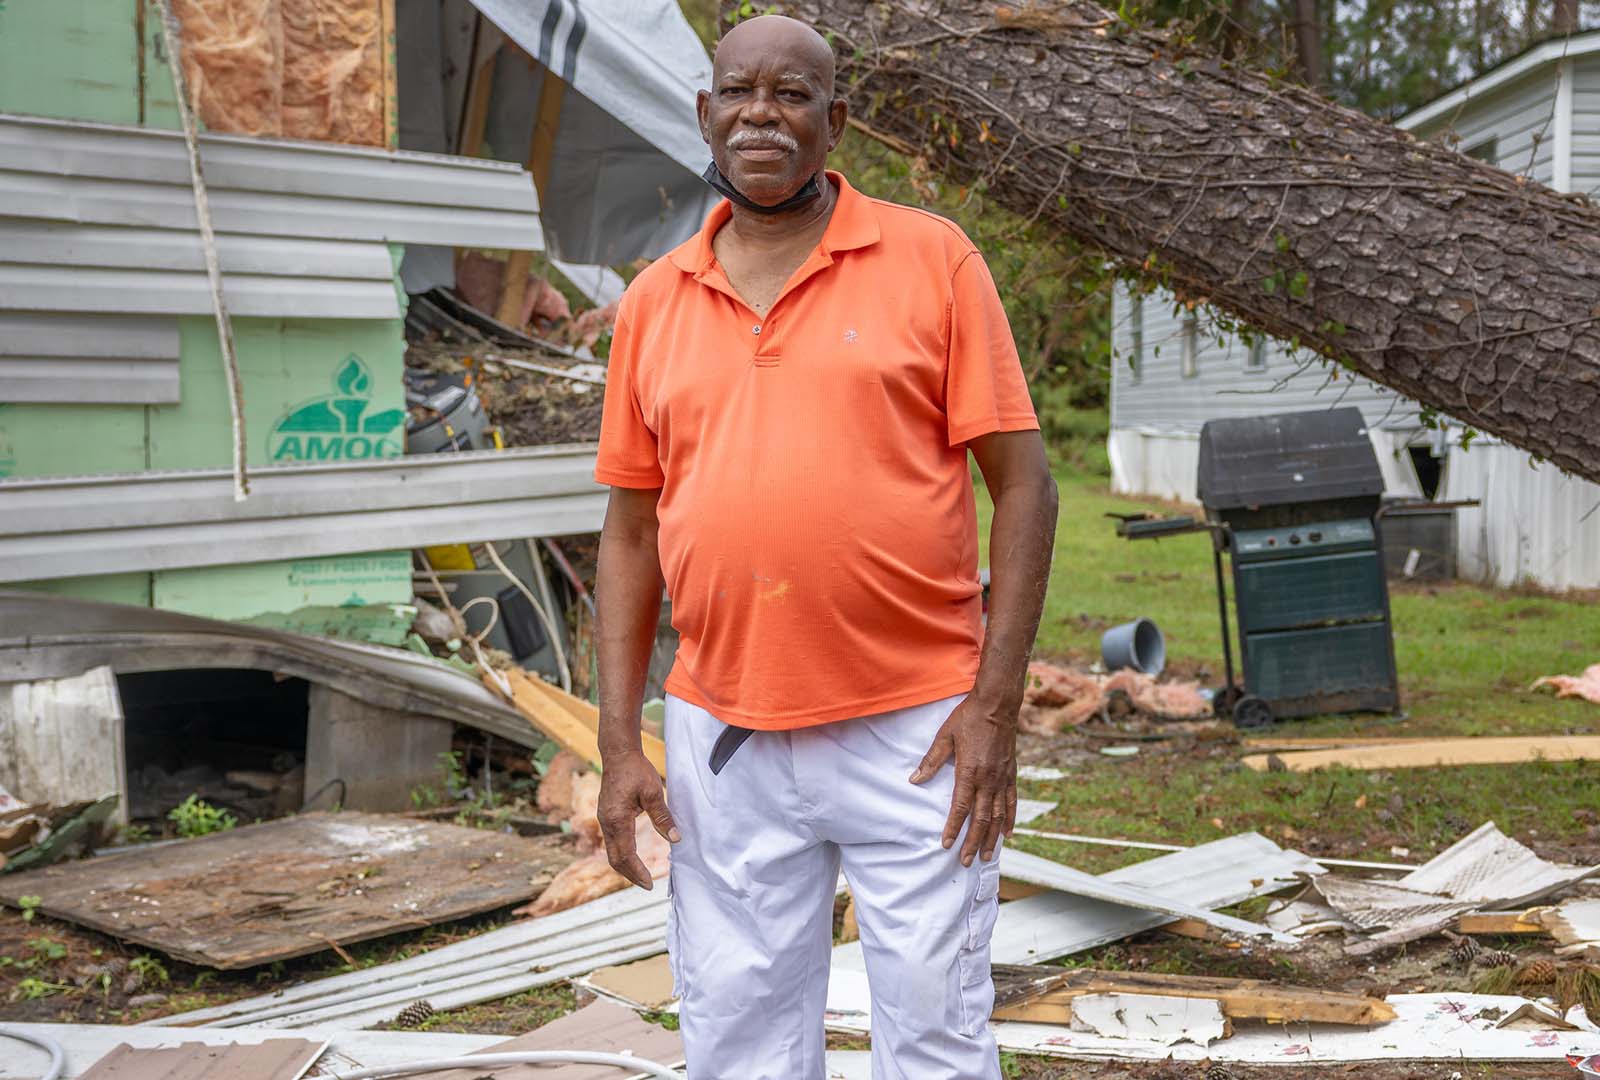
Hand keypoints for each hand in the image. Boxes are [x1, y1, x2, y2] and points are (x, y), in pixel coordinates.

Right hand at [597, 749, 678, 888]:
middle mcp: (607, 823)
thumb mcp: (653, 792)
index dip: (637, 872)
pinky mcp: (606, 815)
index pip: (626, 855)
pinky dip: (621, 853)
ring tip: (640, 875)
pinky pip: (612, 841)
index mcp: (617, 820)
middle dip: (630, 874)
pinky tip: (632, 855)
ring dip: (625, 866)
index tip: (649, 884)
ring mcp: (604, 819)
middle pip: (615, 859)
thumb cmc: (635, 770)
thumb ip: (663, 817)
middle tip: (647, 884)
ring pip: (611, 851)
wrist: (618, 754)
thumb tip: (675, 839)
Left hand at [909, 696, 1017, 865]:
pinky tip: (1007, 834)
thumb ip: (931, 761)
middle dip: (973, 842)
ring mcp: (1002, 778)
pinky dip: (1010, 820)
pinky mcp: (1011, 774)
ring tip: (986, 855)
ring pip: (998, 816)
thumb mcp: (945, 737)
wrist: (997, 705)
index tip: (947, 844)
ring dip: (991, 838)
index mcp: (969, 772)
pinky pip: (1012, 802)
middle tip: (966, 861)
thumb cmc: (968, 718)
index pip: (960, 807)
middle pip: (981, 818)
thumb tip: (915, 779)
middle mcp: (988, 779)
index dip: (953, 828)